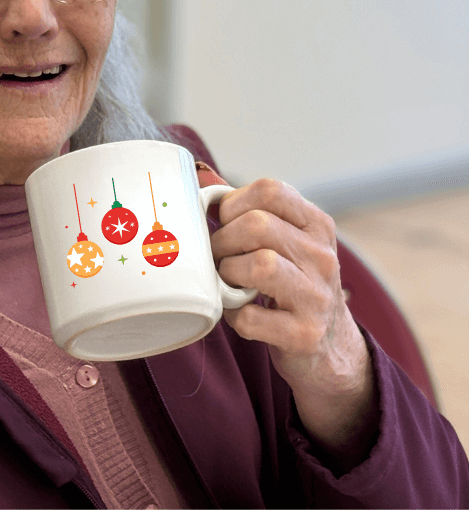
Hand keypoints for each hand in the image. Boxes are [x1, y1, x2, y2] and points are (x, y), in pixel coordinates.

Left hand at [211, 179, 377, 468]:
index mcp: (317, 225)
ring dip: (229, 274)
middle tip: (219, 256)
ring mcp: (317, 297)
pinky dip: (234, 315)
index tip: (225, 222)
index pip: (270, 190)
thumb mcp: (286, 241)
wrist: (329, 345)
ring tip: (230, 282)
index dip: (233, 204)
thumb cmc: (292, 282)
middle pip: (258, 225)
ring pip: (260, 266)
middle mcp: (323, 257)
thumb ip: (250, 213)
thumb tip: (201, 185)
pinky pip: (250, 317)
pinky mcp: (304, 335)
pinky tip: (241, 312)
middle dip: (223, 240)